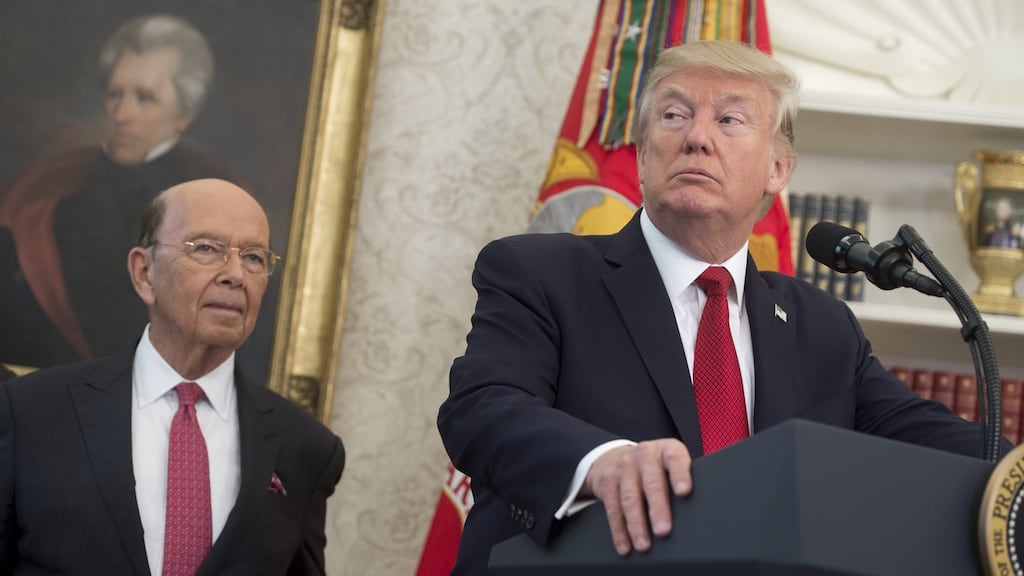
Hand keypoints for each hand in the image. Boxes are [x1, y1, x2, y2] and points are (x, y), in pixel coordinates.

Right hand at [582, 439, 691, 555]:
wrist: (616, 456)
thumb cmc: (654, 467)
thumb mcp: (669, 464)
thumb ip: (682, 480)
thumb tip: (700, 512)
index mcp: (666, 450)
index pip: (675, 459)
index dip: (680, 475)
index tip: (684, 492)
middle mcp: (644, 455)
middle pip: (651, 483)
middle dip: (657, 508)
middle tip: (663, 530)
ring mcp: (624, 467)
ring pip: (630, 498)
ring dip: (636, 524)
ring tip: (644, 545)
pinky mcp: (607, 482)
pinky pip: (613, 509)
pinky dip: (619, 531)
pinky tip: (625, 545)